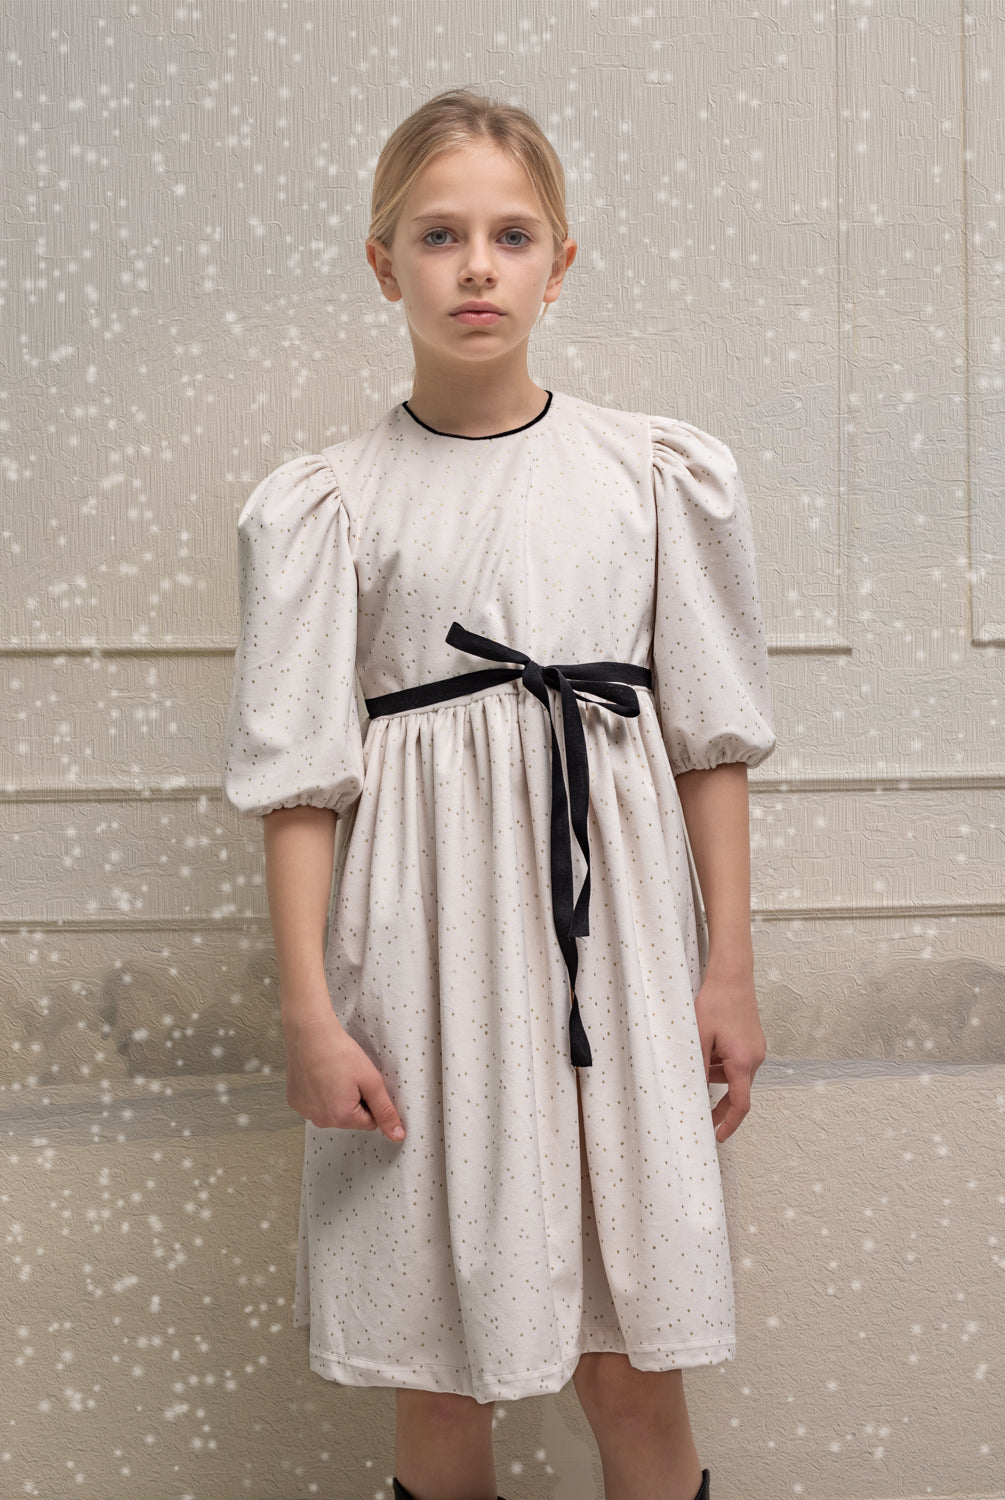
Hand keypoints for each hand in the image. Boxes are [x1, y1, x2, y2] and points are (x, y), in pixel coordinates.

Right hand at [283, 1008, 405, 1141]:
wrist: (311, 1032)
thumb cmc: (339, 1052)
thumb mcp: (371, 1081)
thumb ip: (386, 1111)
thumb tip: (397, 1135)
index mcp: (341, 1117)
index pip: (370, 1122)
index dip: (371, 1101)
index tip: (363, 1082)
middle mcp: (320, 1120)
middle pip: (350, 1119)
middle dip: (354, 1101)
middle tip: (348, 1076)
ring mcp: (305, 1111)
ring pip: (332, 1112)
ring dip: (336, 1098)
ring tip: (334, 1074)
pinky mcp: (295, 1102)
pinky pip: (316, 1104)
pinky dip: (320, 1093)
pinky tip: (320, 1075)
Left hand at [692, 968, 766, 1142]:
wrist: (732, 976)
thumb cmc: (716, 1002)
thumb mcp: (699, 1037)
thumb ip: (698, 1067)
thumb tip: (693, 1090)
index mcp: (742, 1061)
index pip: (740, 1104)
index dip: (730, 1123)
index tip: (719, 1136)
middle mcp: (755, 1058)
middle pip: (739, 1092)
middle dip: (720, 1103)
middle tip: (703, 1116)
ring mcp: (756, 1049)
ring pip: (736, 1075)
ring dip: (718, 1077)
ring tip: (698, 1060)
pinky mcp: (753, 1041)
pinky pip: (738, 1062)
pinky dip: (723, 1064)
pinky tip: (709, 1050)